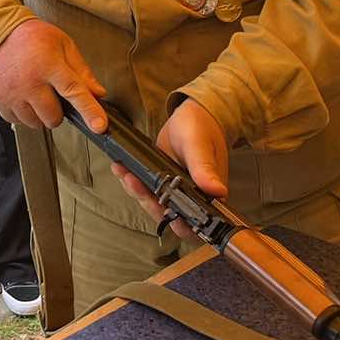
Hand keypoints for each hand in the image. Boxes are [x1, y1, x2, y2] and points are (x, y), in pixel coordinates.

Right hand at [0, 18, 105, 129]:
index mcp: (48, 65)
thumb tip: (98, 94)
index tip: (99, 126)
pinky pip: (18, 122)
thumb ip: (82, 70)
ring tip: (35, 93)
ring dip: (40, 114)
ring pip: (36, 123)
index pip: (73, 91)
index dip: (89, 111)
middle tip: (52, 92)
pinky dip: (24, 114)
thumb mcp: (63, 45)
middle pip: (54, 117)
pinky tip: (23, 96)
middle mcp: (29, 82)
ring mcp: (12, 94)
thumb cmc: (32, 38)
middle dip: (59, 110)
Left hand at [112, 98, 228, 239]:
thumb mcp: (199, 147)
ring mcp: (176, 191)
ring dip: (136, 192)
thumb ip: (205, 169)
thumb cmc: (202, 128)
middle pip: (169, 216)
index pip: (195, 223)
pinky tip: (121, 168)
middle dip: (148, 202)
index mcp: (208, 196)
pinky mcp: (162, 183)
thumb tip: (218, 191)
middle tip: (133, 182)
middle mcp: (193, 198)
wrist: (192, 116)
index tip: (162, 210)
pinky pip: (146, 189)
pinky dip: (133, 181)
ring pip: (153, 204)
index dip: (178, 223)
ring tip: (124, 173)